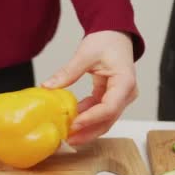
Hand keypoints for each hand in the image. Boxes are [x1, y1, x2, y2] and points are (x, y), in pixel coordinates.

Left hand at [42, 30, 137, 144]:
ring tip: (68, 135)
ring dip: (87, 128)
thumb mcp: (86, 54)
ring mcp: (120, 97)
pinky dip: (86, 117)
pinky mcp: (112, 98)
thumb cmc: (107, 40)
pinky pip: (99, 113)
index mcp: (125, 82)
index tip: (74, 124)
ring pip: (105, 120)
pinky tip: (71, 120)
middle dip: (88, 132)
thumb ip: (68, 72)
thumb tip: (48, 86)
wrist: (115, 34)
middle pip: (108, 120)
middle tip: (69, 140)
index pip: (109, 107)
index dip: (92, 118)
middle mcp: (126, 94)